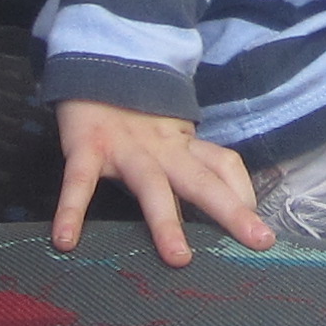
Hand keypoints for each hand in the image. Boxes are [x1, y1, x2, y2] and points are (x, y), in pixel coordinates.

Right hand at [51, 98, 276, 262]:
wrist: (93, 66)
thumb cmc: (133, 116)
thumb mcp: (167, 136)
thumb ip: (186, 165)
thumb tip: (217, 210)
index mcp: (182, 145)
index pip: (224, 164)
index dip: (244, 193)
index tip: (259, 230)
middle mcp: (161, 148)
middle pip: (202, 180)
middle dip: (232, 211)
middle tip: (259, 241)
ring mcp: (125, 148)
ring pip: (151, 186)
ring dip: (166, 222)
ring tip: (178, 259)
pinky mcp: (87, 147)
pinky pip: (79, 182)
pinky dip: (71, 211)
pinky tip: (66, 241)